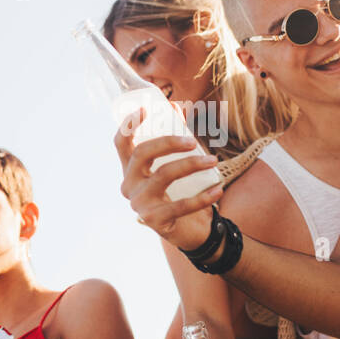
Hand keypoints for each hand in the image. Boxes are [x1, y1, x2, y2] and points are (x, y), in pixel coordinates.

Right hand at [114, 108, 223, 251]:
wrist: (188, 230)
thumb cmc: (179, 191)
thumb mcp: (174, 165)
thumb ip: (174, 138)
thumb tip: (177, 108)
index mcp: (130, 170)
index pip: (121, 144)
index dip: (128, 125)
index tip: (144, 109)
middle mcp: (129, 185)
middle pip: (142, 154)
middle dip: (169, 142)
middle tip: (193, 141)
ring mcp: (140, 204)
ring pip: (164, 175)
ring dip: (192, 165)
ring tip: (214, 161)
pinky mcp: (155, 220)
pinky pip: (181, 204)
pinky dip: (203, 197)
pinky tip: (218, 189)